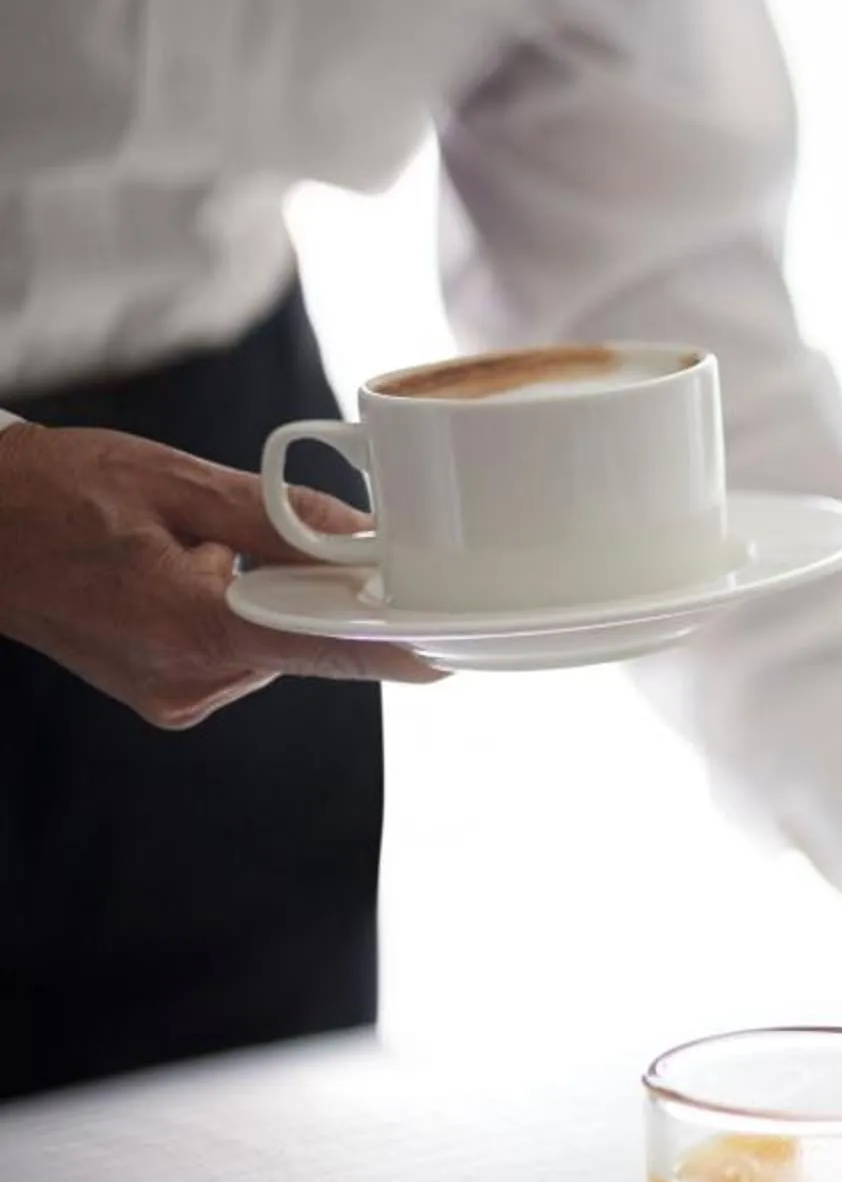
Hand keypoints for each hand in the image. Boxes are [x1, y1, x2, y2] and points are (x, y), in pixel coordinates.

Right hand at [0, 420, 439, 727]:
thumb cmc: (56, 494)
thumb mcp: (174, 482)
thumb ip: (278, 514)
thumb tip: (365, 535)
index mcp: (185, 626)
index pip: (316, 647)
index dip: (388, 649)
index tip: (446, 652)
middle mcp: (185, 680)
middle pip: (301, 640)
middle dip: (306, 590)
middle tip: (266, 538)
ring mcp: (176, 697)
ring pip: (273, 646)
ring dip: (263, 600)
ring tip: (192, 551)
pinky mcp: (170, 698)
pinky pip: (239, 654)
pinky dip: (235, 616)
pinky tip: (183, 577)